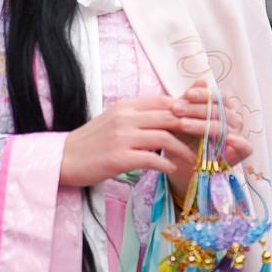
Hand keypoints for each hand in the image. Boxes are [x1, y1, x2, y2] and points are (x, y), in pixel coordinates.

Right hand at [60, 95, 196, 188]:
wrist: (64, 158)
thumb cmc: (92, 142)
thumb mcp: (115, 120)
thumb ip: (139, 116)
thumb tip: (168, 115)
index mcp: (126, 106)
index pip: (164, 101)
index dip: (187, 109)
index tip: (201, 121)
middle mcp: (126, 117)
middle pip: (170, 117)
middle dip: (193, 128)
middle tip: (207, 140)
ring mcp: (122, 137)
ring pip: (165, 137)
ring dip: (184, 150)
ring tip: (193, 159)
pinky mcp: (119, 158)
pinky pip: (153, 159)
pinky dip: (168, 165)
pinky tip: (173, 170)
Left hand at [168, 80, 253, 198]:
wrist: (179, 164)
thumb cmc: (181, 136)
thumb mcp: (182, 116)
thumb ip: (190, 100)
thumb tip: (201, 79)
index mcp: (223, 107)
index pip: (218, 97)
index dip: (204, 94)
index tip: (186, 94)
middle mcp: (233, 119)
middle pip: (219, 111)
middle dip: (196, 109)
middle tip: (175, 109)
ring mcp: (239, 136)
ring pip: (225, 127)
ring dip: (203, 125)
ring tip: (183, 125)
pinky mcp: (242, 154)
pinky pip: (246, 147)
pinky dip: (239, 142)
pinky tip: (227, 138)